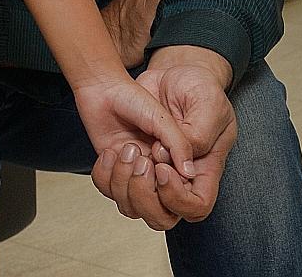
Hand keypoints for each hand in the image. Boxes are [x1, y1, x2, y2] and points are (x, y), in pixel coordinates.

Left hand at [73, 75, 197, 228]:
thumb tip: (186, 172)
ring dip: (124, 180)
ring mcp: (140, 176)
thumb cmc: (145, 95)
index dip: (179, 198)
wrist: (110, 84)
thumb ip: (181, 142)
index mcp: (190, 167)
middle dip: (146, 195)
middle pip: (162, 217)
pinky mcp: (116, 171)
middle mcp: (165, 177)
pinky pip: (108, 191)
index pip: (196, 206)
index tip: (162, 169)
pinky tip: (110, 151)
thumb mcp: (167, 116)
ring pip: (132, 209)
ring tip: (127, 148)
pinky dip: (105, 173)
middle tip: (142, 160)